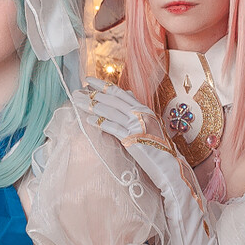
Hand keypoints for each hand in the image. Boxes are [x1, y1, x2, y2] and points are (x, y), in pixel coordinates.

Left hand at [78, 79, 237, 244]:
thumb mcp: (169, 229)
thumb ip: (158, 207)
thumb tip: (131, 188)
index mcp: (176, 182)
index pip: (147, 137)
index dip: (124, 113)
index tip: (98, 96)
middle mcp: (181, 179)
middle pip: (145, 130)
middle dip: (115, 104)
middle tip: (87, 86)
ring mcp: (183, 188)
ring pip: (149, 141)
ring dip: (119, 115)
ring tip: (92, 97)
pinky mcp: (182, 203)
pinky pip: (158, 166)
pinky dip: (137, 145)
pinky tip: (117, 130)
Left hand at [79, 79, 202, 201]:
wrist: (169, 165)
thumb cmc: (157, 145)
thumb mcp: (149, 122)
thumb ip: (137, 107)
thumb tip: (127, 92)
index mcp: (143, 109)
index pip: (119, 92)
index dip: (102, 85)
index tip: (87, 80)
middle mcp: (140, 114)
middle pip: (112, 100)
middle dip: (92, 95)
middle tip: (76, 92)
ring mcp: (137, 125)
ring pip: (111, 112)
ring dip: (92, 107)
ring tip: (78, 103)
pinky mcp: (133, 139)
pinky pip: (113, 128)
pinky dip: (100, 123)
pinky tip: (89, 121)